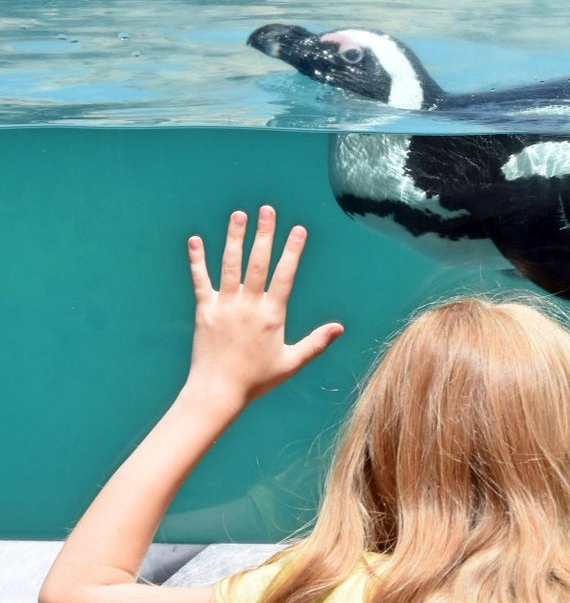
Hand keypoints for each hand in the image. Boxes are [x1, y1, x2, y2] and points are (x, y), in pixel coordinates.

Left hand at [184, 205, 342, 409]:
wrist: (218, 392)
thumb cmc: (257, 380)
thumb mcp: (291, 363)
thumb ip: (316, 343)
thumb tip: (340, 328)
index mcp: (272, 315)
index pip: (285, 275)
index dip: (293, 251)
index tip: (299, 230)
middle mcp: (248, 306)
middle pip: (258, 263)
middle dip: (264, 234)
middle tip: (267, 210)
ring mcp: (224, 306)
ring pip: (230, 265)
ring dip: (234, 238)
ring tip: (239, 215)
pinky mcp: (204, 311)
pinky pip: (200, 280)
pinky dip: (197, 260)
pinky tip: (195, 240)